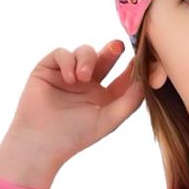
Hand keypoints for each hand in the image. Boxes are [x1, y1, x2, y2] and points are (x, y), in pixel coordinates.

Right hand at [0, 40, 144, 187]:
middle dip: (112, 50)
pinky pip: (62, 53)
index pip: (123, 76)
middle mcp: (88, 84)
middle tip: (118, 46)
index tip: (141, 58)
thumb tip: (147, 79)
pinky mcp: (48, 68)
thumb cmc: (75, 135)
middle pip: (105, 58)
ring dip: (87, 59)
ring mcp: (68, 75)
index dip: (133, 66)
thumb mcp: (110, 119)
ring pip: (85, 52)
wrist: (41, 142)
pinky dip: (68, 61)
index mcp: (104, 97)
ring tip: (83, 77)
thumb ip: (130, 100)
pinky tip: (70, 78)